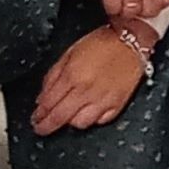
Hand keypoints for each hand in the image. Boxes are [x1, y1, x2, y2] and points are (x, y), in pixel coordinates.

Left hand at [30, 26, 149, 132]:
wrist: (133, 40)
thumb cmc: (102, 42)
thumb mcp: (70, 52)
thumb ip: (53, 75)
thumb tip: (42, 96)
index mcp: (72, 75)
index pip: (48, 103)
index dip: (39, 114)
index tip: (35, 118)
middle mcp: (86, 90)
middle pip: (60, 117)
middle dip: (46, 126)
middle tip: (40, 128)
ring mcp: (103, 99)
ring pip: (79, 123)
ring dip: (69, 122)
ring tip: (66, 117)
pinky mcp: (117, 104)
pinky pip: (99, 121)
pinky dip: (91, 120)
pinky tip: (86, 113)